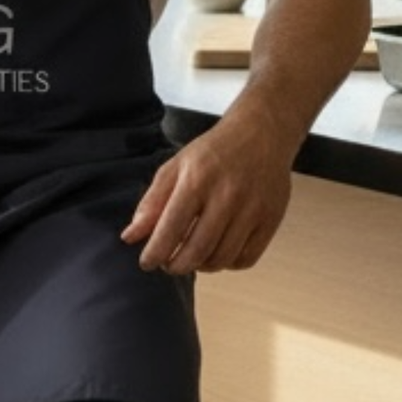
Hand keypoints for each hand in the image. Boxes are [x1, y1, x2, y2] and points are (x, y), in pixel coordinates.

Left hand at [120, 110, 293, 273]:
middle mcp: (227, 196)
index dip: (155, 253)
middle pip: (197, 250)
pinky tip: (218, 252)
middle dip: (177, 266)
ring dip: (201, 266)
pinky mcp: (271, 219)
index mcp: (197, 181)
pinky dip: (228, 264)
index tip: (147, 263)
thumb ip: (151, 203)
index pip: (171, 229)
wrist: (261, 134)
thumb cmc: (212, 152)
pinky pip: (246, 258)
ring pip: (222, 258)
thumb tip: (130, 237)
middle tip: (169, 265)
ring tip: (192, 258)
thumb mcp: (175, 167)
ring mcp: (252, 209)